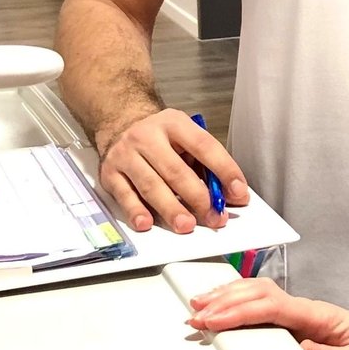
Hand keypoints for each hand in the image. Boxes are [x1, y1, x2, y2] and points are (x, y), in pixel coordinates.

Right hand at [95, 108, 249, 233]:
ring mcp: (126, 155)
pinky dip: (136, 211)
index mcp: (174, 123)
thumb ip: (207, 165)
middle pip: (176, 170)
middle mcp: (147, 137)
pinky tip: (147, 223)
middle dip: (198, 197)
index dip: (224, 169)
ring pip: (151, 185)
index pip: (204, 146)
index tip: (238, 192)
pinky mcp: (110, 174)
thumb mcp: (185, 138)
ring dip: (171, 208)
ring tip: (187, 225)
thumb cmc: (161, 137)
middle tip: (214, 217)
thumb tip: (233, 196)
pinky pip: (124, 196)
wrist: (119, 124)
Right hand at [187, 278, 348, 349]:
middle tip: (196, 314)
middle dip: (224, 302)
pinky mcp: (294, 320)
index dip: (240, 311)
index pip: (272, 306)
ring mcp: (298, 312)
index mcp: (318, 315)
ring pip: (257, 294)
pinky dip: (237, 303)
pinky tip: (223, 308)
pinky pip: (261, 305)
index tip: (216, 319)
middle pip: (258, 295)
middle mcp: (305, 308)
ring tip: (199, 306)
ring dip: (227, 298)